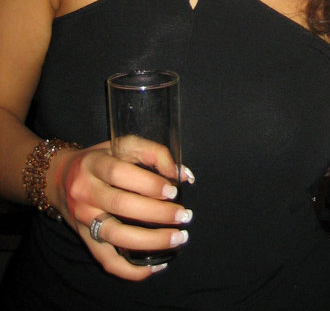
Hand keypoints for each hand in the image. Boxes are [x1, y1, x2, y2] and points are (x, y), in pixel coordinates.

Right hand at [52, 140, 194, 280]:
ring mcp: (84, 218)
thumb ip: (153, 153)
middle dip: (157, 213)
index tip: (173, 190)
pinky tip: (155, 266)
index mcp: (94, 164)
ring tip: (177, 238)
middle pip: (121, 205)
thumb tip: (182, 174)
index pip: (120, 173)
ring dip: (150, 241)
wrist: (58, 178)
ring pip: (116, 235)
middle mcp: (85, 192)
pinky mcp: (85, 239)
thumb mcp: (122, 145)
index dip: (148, 183)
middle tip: (184, 215)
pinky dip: (130, 269)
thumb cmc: (100, 159)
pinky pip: (106, 260)